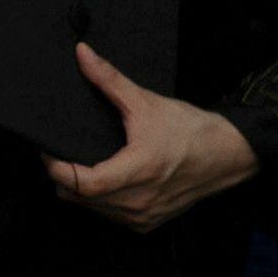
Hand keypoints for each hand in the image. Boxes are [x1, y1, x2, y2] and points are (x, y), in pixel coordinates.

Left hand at [43, 44, 260, 228]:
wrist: (228, 155)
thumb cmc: (191, 130)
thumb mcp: (147, 102)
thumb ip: (109, 79)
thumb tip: (82, 53)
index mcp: (138, 172)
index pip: (81, 183)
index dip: (57, 167)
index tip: (48, 148)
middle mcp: (139, 201)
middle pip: (78, 198)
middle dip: (62, 176)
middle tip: (60, 152)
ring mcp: (144, 216)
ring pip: (91, 210)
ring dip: (79, 190)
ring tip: (78, 163)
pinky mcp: (150, 223)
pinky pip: (110, 217)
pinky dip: (98, 202)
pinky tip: (103, 180)